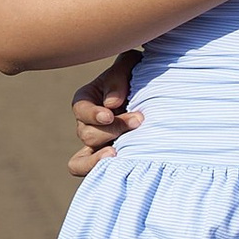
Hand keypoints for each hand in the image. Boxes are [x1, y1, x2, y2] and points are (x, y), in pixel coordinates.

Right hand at [68, 57, 140, 177]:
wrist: (157, 93)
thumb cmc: (139, 75)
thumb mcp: (129, 66)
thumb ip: (118, 77)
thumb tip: (112, 104)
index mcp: (88, 99)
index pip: (80, 109)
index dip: (92, 114)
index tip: (110, 114)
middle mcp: (87, 123)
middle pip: (87, 134)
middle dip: (113, 129)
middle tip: (139, 121)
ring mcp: (97, 144)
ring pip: (82, 160)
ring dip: (103, 156)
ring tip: (122, 153)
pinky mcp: (108, 158)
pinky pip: (89, 172)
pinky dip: (97, 170)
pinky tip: (119, 164)